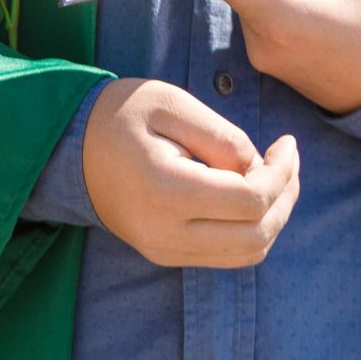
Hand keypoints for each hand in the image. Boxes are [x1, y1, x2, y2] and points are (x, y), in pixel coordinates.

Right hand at [82, 78, 299, 268]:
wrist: (71, 148)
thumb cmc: (122, 115)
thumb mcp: (173, 104)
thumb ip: (222, 137)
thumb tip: (258, 167)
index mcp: (167, 192)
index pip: (250, 201)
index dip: (283, 173)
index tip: (287, 142)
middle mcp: (167, 234)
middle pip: (257, 237)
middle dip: (286, 197)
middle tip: (289, 159)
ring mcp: (165, 250)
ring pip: (247, 254)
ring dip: (274, 217)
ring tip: (275, 174)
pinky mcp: (166, 254)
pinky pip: (227, 255)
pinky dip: (252, 228)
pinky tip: (250, 192)